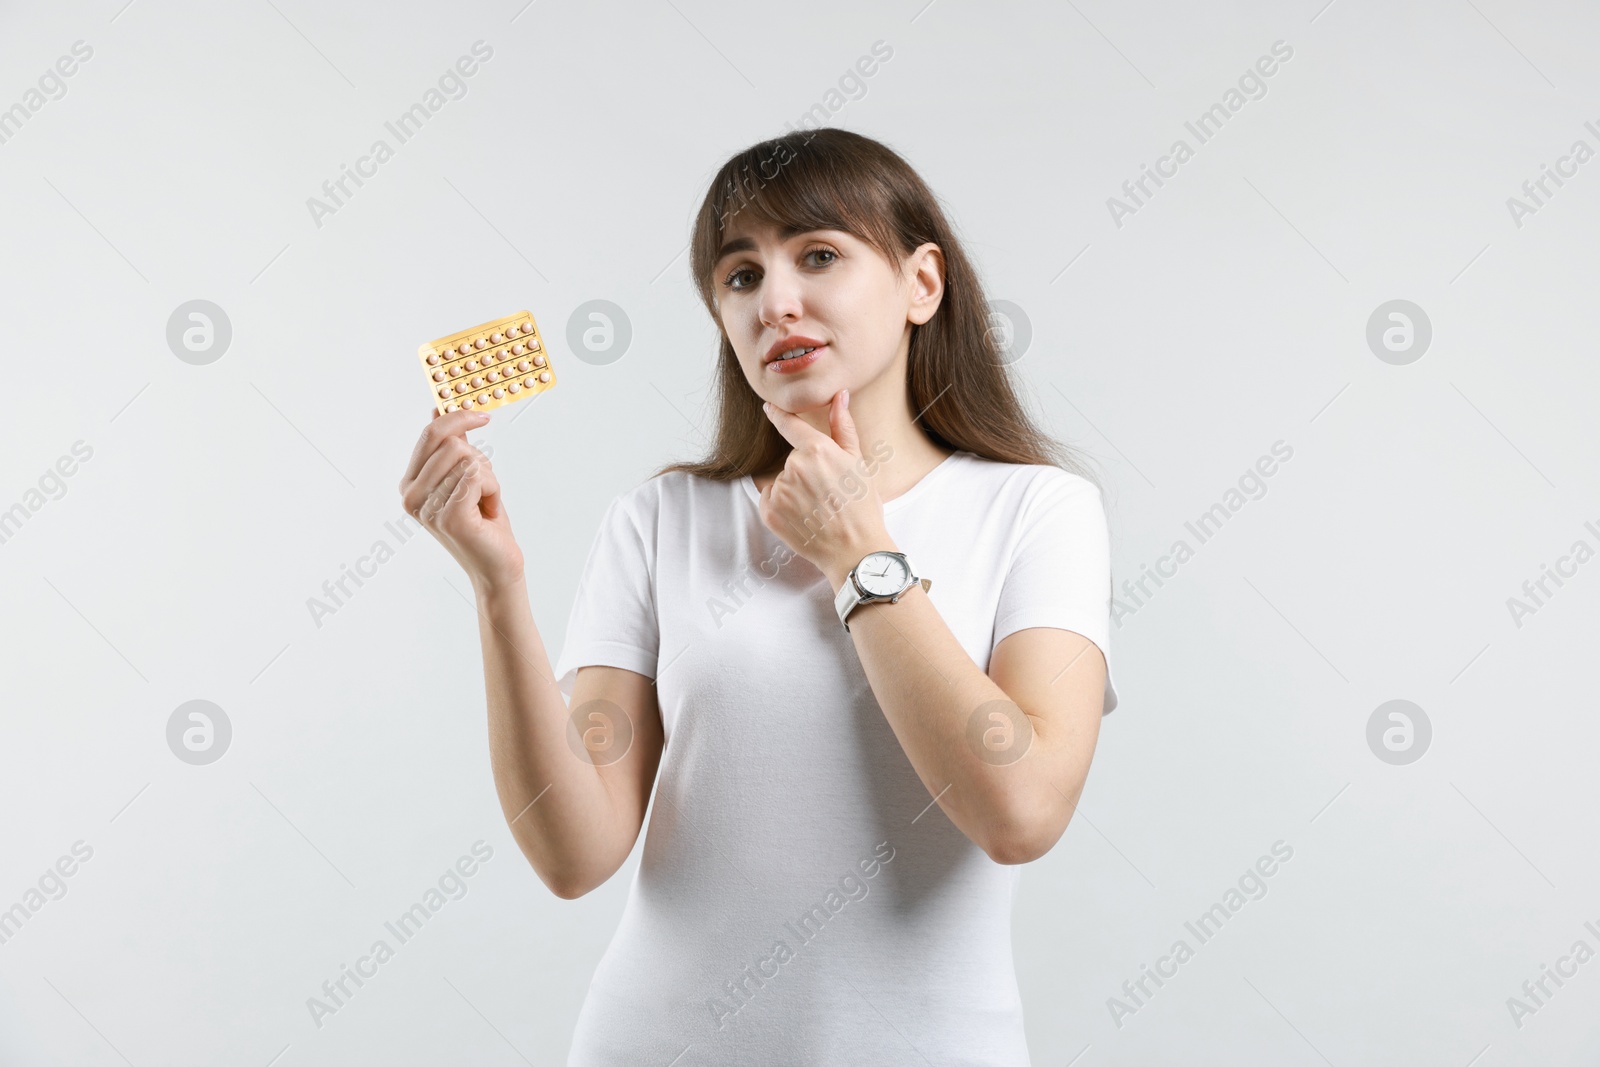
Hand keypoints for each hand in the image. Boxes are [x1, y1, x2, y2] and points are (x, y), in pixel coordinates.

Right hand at [400, 406, 524, 594]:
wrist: (496, 564)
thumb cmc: (482, 522)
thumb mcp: (465, 477)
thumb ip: (451, 445)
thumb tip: (437, 410)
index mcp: (410, 484)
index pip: (431, 434)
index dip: (459, 417)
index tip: (483, 417)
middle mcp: (411, 496)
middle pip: (451, 443)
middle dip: (479, 460)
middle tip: (483, 488)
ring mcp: (428, 509)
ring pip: (468, 459)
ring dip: (488, 478)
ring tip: (482, 503)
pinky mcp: (450, 517)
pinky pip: (478, 476)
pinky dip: (493, 489)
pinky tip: (487, 510)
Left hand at [758, 389, 890, 587]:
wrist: (855, 549)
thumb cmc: (862, 507)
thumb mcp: (858, 463)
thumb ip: (843, 427)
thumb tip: (840, 396)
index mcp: (817, 450)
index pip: (790, 425)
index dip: (778, 414)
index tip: (769, 408)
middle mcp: (794, 467)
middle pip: (793, 460)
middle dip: (807, 471)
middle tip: (828, 492)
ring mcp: (780, 491)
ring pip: (783, 481)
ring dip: (795, 491)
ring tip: (818, 509)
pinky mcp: (769, 512)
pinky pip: (771, 500)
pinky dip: (783, 507)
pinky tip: (804, 518)